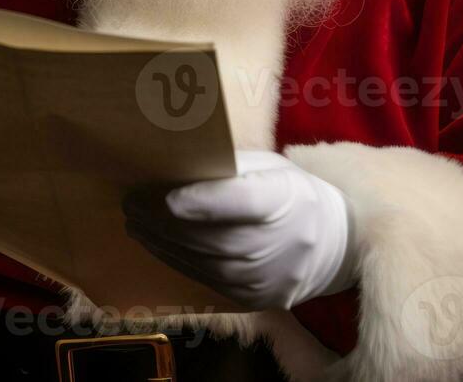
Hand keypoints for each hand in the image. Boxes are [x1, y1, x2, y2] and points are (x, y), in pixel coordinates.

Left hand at [123, 150, 355, 309]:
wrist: (331, 245)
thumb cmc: (291, 193)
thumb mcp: (271, 167)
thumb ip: (229, 168)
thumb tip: (176, 165)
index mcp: (285, 199)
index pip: (242, 203)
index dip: (202, 202)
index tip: (165, 196)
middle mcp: (275, 244)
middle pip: (211, 235)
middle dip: (163, 221)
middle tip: (131, 203)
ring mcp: (264, 277)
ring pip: (201, 260)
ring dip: (161, 241)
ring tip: (135, 221)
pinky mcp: (252, 298)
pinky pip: (204, 278)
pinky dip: (176, 260)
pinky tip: (156, 243)